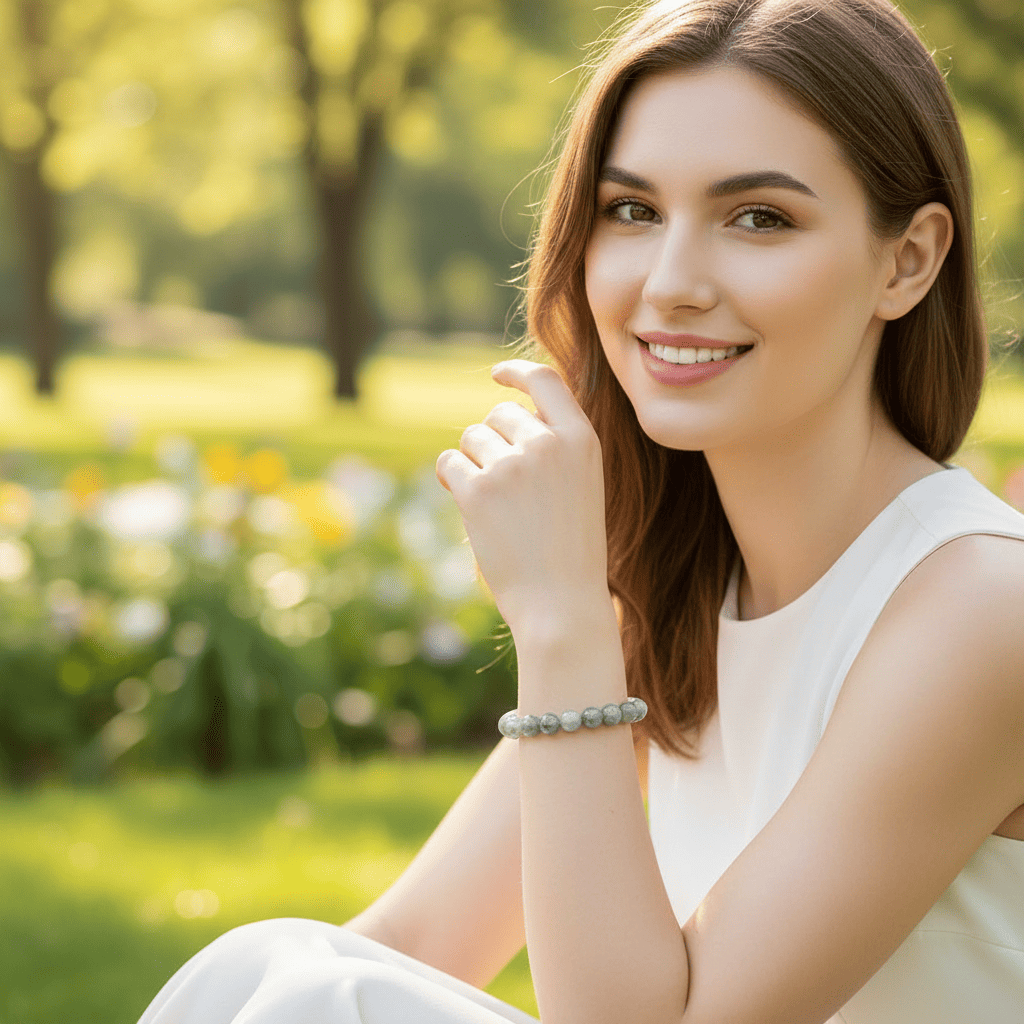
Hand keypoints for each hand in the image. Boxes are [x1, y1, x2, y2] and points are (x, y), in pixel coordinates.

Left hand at [435, 360, 610, 635]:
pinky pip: (449, 463)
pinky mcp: (478, 490)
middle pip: (498, 414)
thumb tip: (503, 417)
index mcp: (581, 439)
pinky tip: (469, 505)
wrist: (562, 604)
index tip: (497, 374)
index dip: (517, 372)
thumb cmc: (571, 552)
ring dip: (473, 463)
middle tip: (502, 485)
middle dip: (491, 440)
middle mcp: (547, 444)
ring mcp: (512, 465)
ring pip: (471, 438)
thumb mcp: (582, 486)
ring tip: (496, 505)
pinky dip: (451, 478)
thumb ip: (554, 447)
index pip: (545, 381)